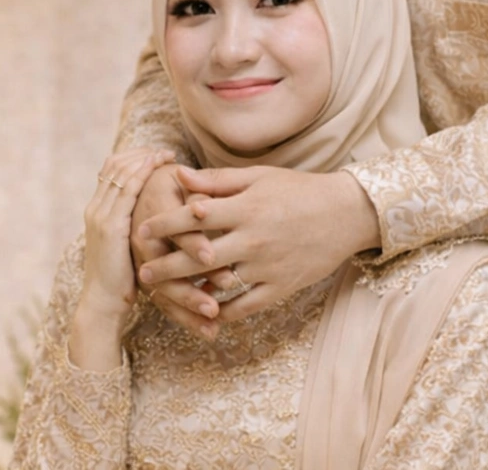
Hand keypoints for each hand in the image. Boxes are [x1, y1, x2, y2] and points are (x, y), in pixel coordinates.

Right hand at [78, 148, 171, 323]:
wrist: (103, 303)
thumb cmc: (120, 278)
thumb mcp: (124, 244)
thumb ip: (131, 225)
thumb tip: (150, 212)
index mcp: (97, 211)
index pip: (111, 170)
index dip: (133, 157)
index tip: (155, 153)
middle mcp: (96, 209)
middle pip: (115, 165)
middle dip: (140, 153)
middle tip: (164, 151)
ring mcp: (101, 216)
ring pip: (121, 173)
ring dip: (145, 159)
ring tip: (166, 154)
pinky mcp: (110, 226)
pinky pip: (126, 190)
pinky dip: (142, 173)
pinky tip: (157, 166)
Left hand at [136, 166, 380, 322]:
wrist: (346, 214)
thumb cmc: (300, 190)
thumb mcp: (260, 177)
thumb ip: (218, 180)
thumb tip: (180, 175)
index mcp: (245, 207)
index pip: (193, 216)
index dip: (164, 223)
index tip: (141, 230)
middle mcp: (252, 238)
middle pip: (197, 256)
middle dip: (165, 266)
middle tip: (141, 273)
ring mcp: (266, 266)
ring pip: (218, 286)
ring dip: (188, 293)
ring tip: (165, 297)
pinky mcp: (280, 287)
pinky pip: (244, 306)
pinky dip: (222, 312)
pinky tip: (206, 313)